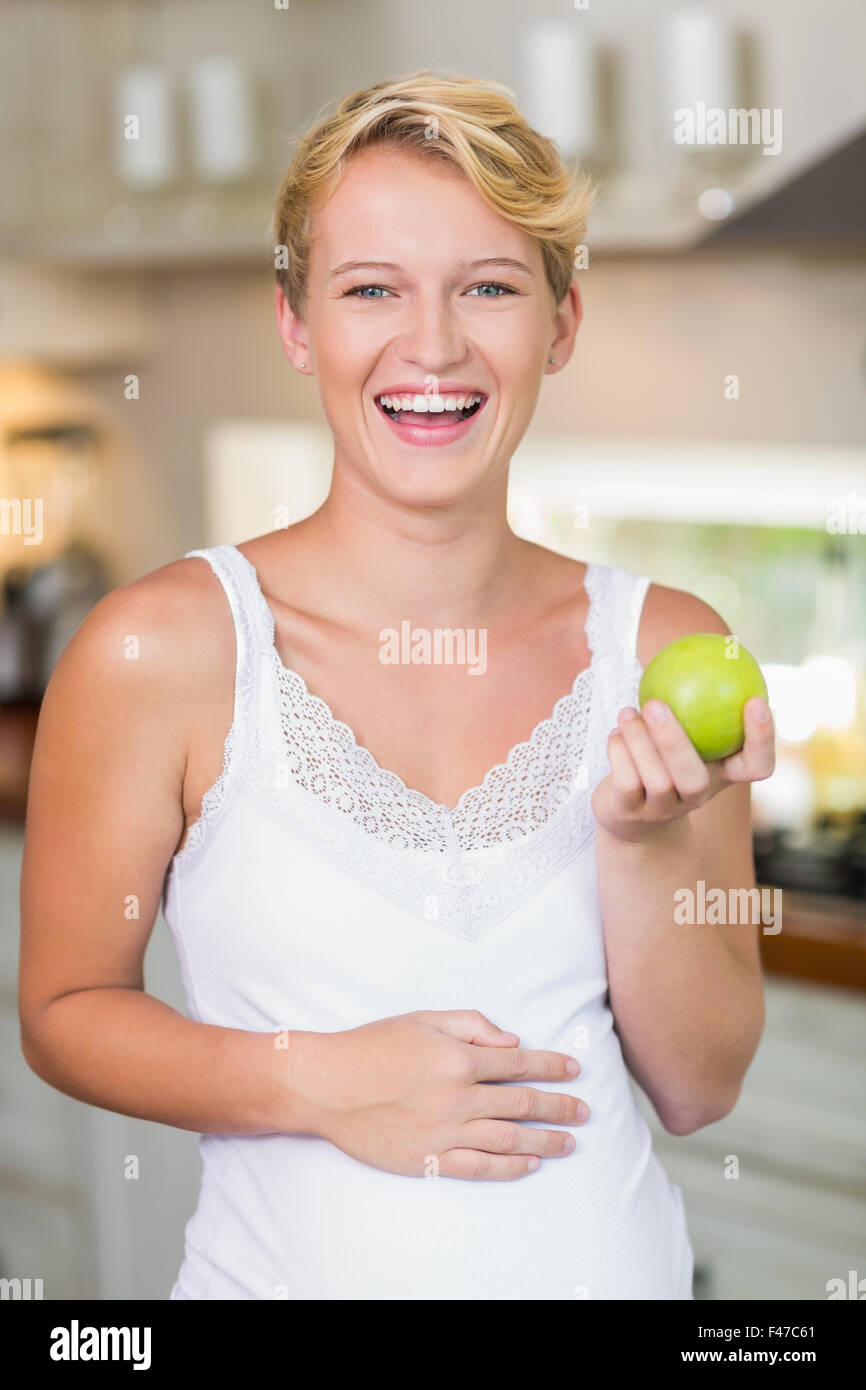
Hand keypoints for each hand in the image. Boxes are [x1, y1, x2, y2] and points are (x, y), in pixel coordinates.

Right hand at [288, 1010, 587, 1179]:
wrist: (327, 1085)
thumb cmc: (372, 1046)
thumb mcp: (423, 1019)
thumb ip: (472, 1025)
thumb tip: (511, 1042)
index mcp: (458, 1058)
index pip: (518, 1063)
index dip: (551, 1066)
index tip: (574, 1070)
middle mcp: (457, 1097)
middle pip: (522, 1104)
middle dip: (559, 1106)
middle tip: (584, 1111)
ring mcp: (444, 1132)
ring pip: (509, 1139)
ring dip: (545, 1141)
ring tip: (569, 1143)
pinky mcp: (429, 1159)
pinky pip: (479, 1167)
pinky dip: (509, 1167)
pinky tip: (530, 1164)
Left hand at [591, 695, 774, 845]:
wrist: (631, 812)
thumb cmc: (665, 757)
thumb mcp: (690, 733)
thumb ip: (702, 701)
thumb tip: (715, 645)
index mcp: (722, 776)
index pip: (757, 767)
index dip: (762, 739)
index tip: (755, 700)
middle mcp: (697, 797)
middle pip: (694, 779)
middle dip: (674, 741)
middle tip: (655, 703)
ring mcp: (664, 810)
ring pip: (656, 779)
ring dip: (638, 740)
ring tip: (627, 712)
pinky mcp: (631, 814)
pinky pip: (626, 783)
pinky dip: (619, 754)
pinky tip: (615, 732)